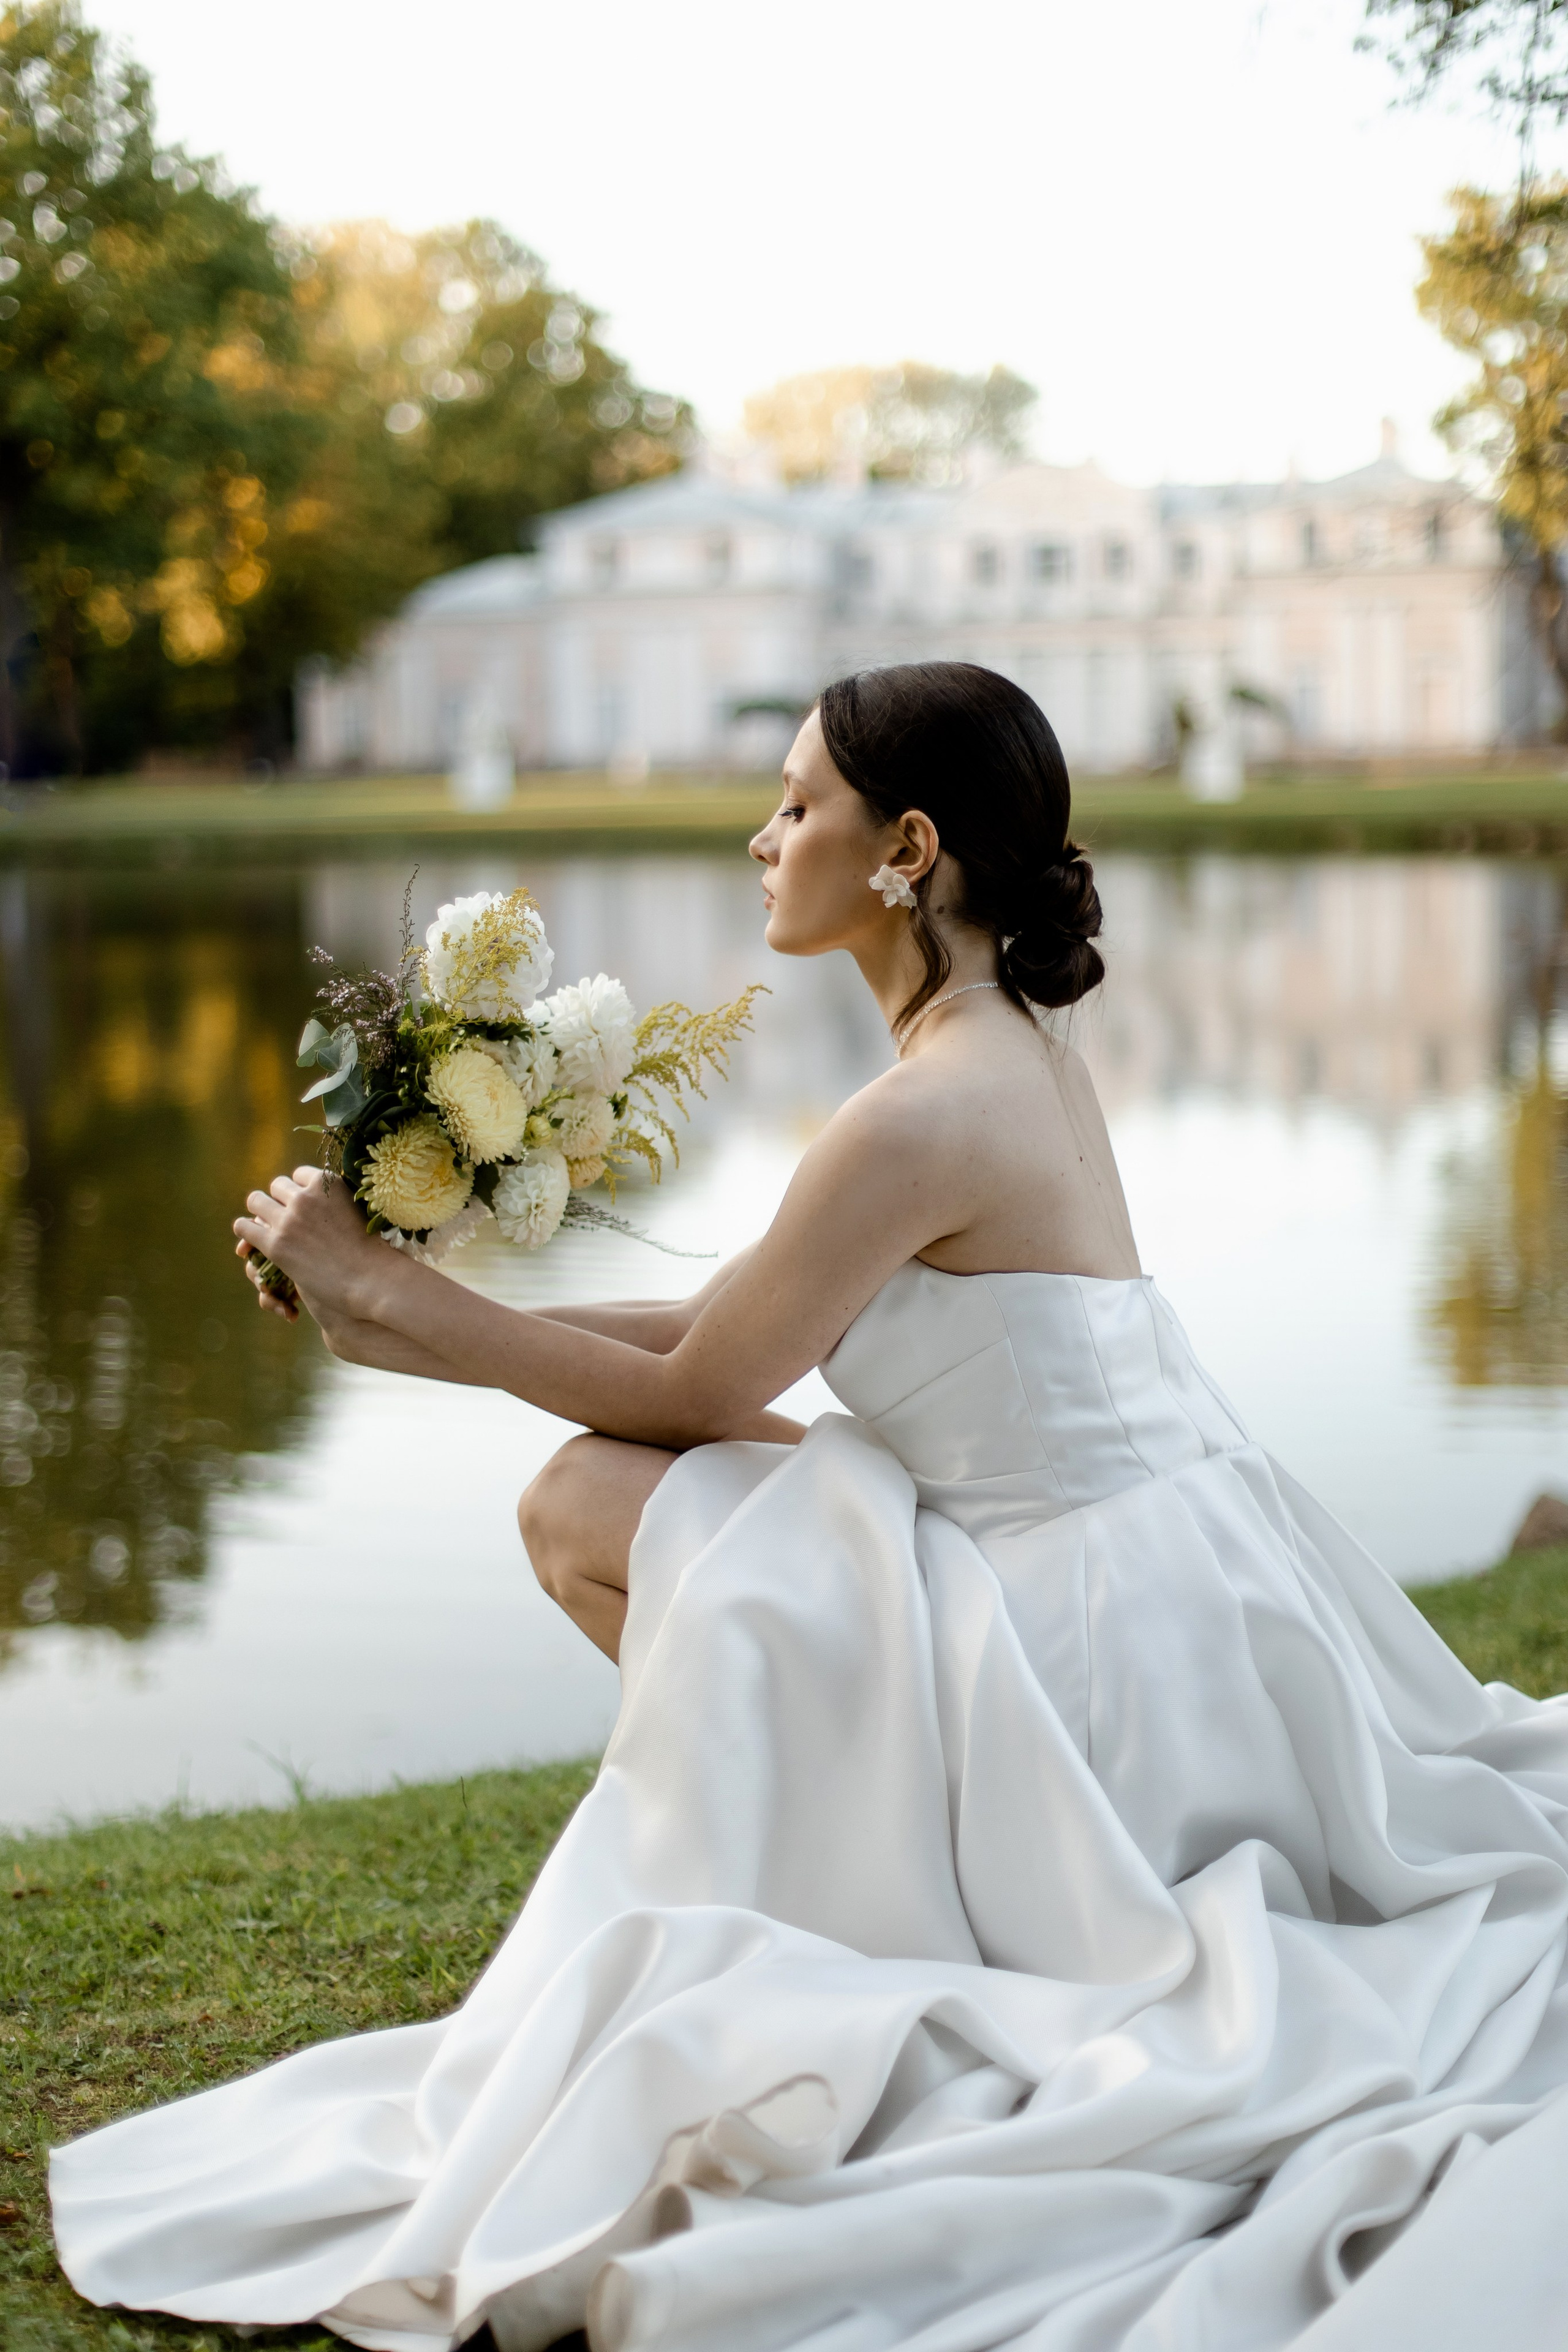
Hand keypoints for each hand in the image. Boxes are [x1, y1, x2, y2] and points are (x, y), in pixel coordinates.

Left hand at [233, 1167, 387, 1325]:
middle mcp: (304, 1196)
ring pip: (256, 1201)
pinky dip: (246, 1231)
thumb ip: (336, 1198)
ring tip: (268, 1227)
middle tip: (287, 1220)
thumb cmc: (371, 1249)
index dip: (300, 1192)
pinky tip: (253, 1241)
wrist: (371, 1279)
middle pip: (277, 1186)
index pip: (299, 1175)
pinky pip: (244, 1227)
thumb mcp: (357, 1209)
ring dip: (261, 1212)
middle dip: (281, 1201)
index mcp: (326, 1182)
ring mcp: (288, 1220)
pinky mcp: (275, 1245)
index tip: (305, 1208)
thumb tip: (319, 1197)